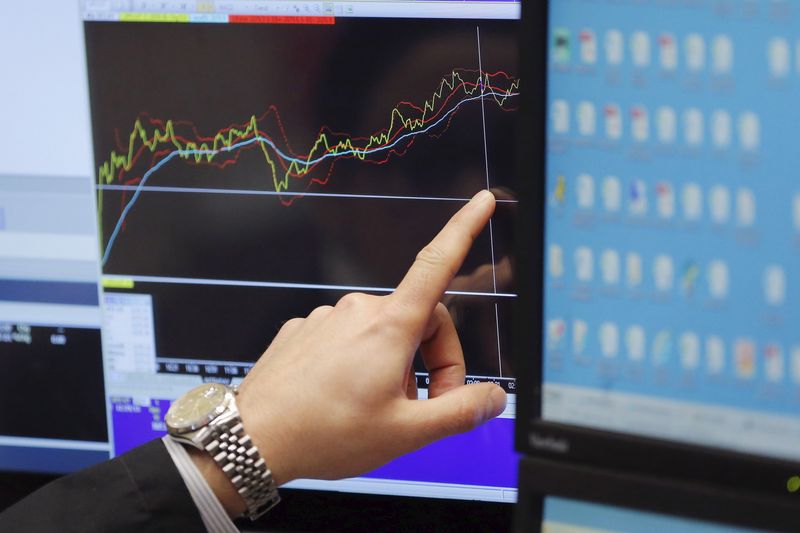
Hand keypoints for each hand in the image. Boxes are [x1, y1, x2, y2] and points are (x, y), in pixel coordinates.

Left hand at [192, 190, 506, 516]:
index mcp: (389, 325)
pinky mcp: (303, 330)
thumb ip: (459, 412)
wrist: (253, 441)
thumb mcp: (407, 432)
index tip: (482, 201)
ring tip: (377, 411)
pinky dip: (359, 365)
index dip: (465, 228)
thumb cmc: (325, 434)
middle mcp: (358, 310)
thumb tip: (493, 397)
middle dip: (434, 360)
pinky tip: (343, 399)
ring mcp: (326, 317)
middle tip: (425, 406)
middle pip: (420, 319)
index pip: (438, 263)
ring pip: (383, 334)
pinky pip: (347, 339)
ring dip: (396, 367)